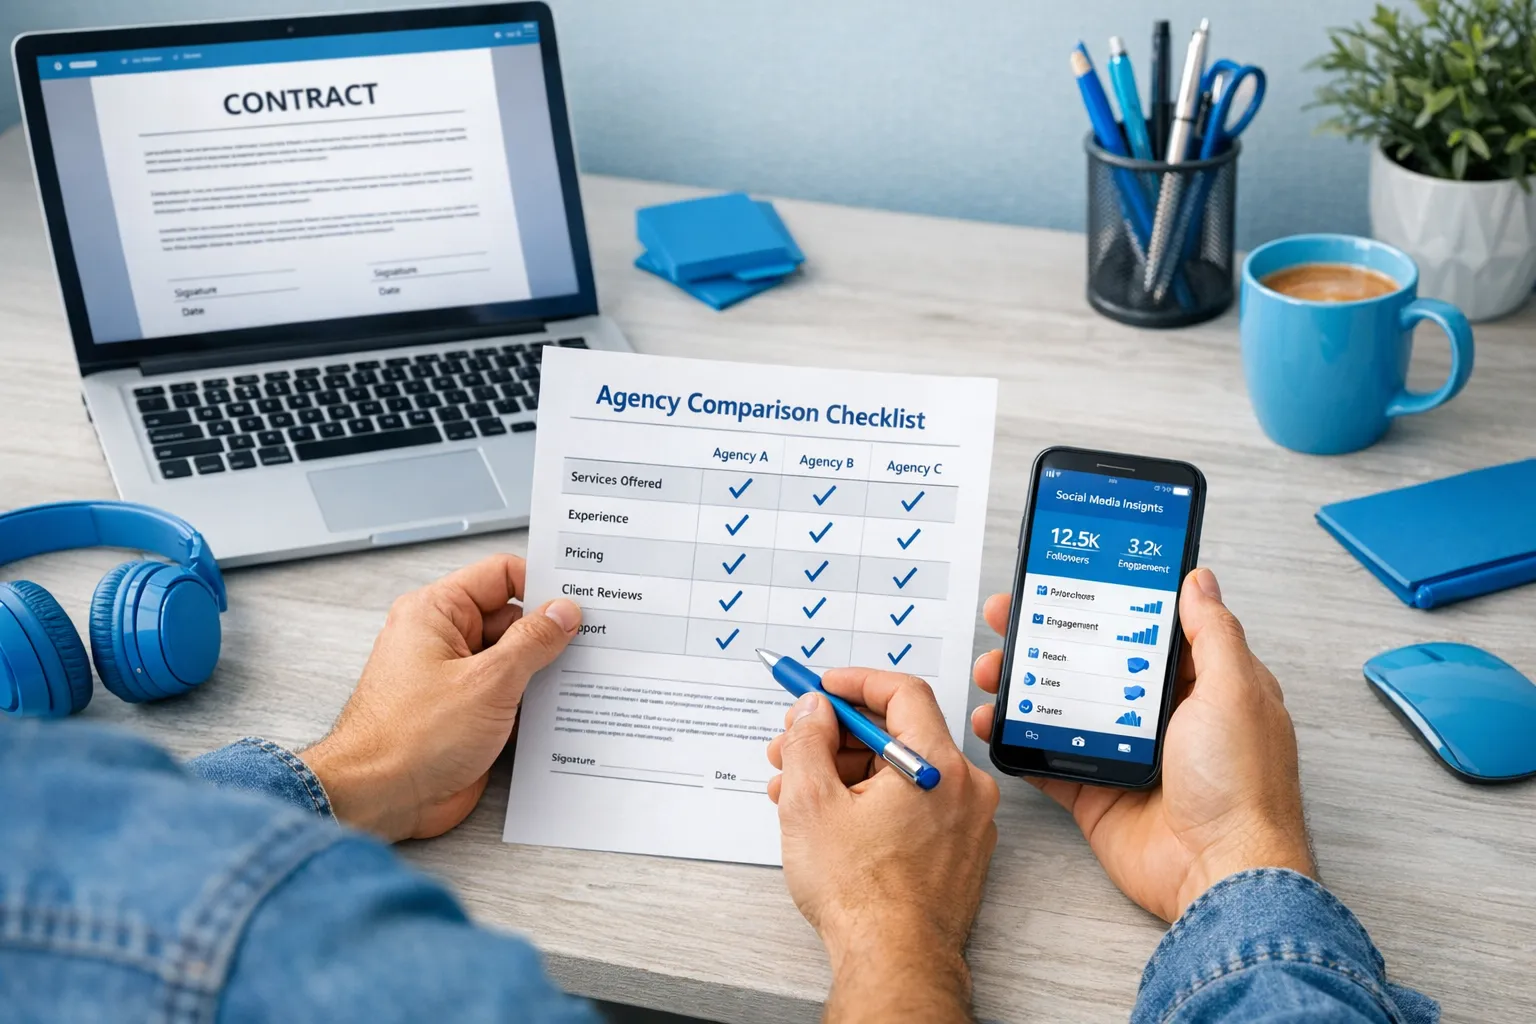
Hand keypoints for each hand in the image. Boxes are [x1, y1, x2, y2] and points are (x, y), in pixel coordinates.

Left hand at [302, 554, 580, 841]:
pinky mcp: (465, 713)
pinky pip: (508, 695)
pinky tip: (561, 709)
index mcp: (437, 612)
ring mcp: (455, 678)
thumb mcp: (488, 680)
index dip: (540, 584)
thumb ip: (532, 641)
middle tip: (593, 642)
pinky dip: (533, 702)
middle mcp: (443, 640)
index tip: (578, 601)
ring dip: (544, 671)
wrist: (379, 799)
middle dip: (550, 633)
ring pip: (514, 660)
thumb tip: (562, 613)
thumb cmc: (408, 738)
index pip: (500, 576)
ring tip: (581, 678)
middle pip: (512, 618)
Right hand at [767, 671, 998, 1022]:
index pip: (902, 692)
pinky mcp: (958, 851)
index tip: (823, 688)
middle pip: (898, 733)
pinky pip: (914, 804)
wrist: (894, 963)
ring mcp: (966, 823)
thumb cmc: (863, 898)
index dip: (855, 682)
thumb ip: (808, 740)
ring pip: (901, 772)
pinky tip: (831, 818)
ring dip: (846, 771)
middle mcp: (964, 788)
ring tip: (796, 790)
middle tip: (795, 742)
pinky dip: (872, 800)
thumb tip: (813, 711)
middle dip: (836, 735)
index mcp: (938, 765)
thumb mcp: (811, 802)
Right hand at [971, 567, 1314, 921]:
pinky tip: (992, 719)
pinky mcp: (1098, 792)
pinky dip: (1016, 740)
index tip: (1073, 580)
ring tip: (993, 667)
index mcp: (1203, 687)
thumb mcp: (1235, 691)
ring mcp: (1126, 754)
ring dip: (1024, 684)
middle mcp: (1163, 718)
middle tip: (1012, 615)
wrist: (1220, 873)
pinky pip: (1047, 759)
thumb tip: (1200, 582)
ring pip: (1064, 705)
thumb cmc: (1242, 787)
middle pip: (1094, 663)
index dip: (1109, 602)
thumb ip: (1212, 633)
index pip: (1148, 630)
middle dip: (1049, 637)